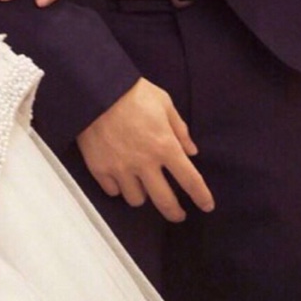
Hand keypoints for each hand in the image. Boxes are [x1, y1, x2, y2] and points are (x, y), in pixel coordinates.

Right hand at [77, 79, 214, 222]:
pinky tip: (120, 178)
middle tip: (178, 213)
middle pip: (165, 202)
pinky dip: (118, 187)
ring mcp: (120, 168)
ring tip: (142, 185)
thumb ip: (179, 128)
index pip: (191, 181)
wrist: (94, 86)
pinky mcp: (99, 167)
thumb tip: (191, 151)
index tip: (206, 205)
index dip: (202, 197)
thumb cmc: (131, 91)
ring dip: (143, 194)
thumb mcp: (163, 102)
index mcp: (164, 146)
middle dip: (175, 212)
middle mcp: (144, 163)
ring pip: (137, 199)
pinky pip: (113, 191)